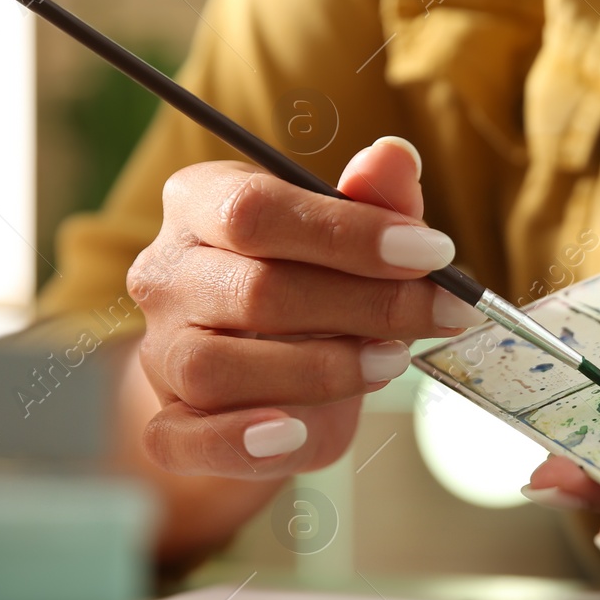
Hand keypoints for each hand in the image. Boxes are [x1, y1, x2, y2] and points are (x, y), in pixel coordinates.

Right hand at [127, 137, 483, 478]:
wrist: (262, 366)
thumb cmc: (308, 282)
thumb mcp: (348, 235)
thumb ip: (373, 198)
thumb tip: (396, 157)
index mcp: (200, 203)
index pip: (258, 210)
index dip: (350, 233)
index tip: (433, 253)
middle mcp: (166, 273)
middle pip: (255, 291)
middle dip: (365, 305)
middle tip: (440, 313)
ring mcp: (159, 351)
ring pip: (219, 367)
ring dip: (320, 370)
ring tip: (389, 362)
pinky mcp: (166, 422)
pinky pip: (181, 439)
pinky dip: (235, 442)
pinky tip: (291, 433)